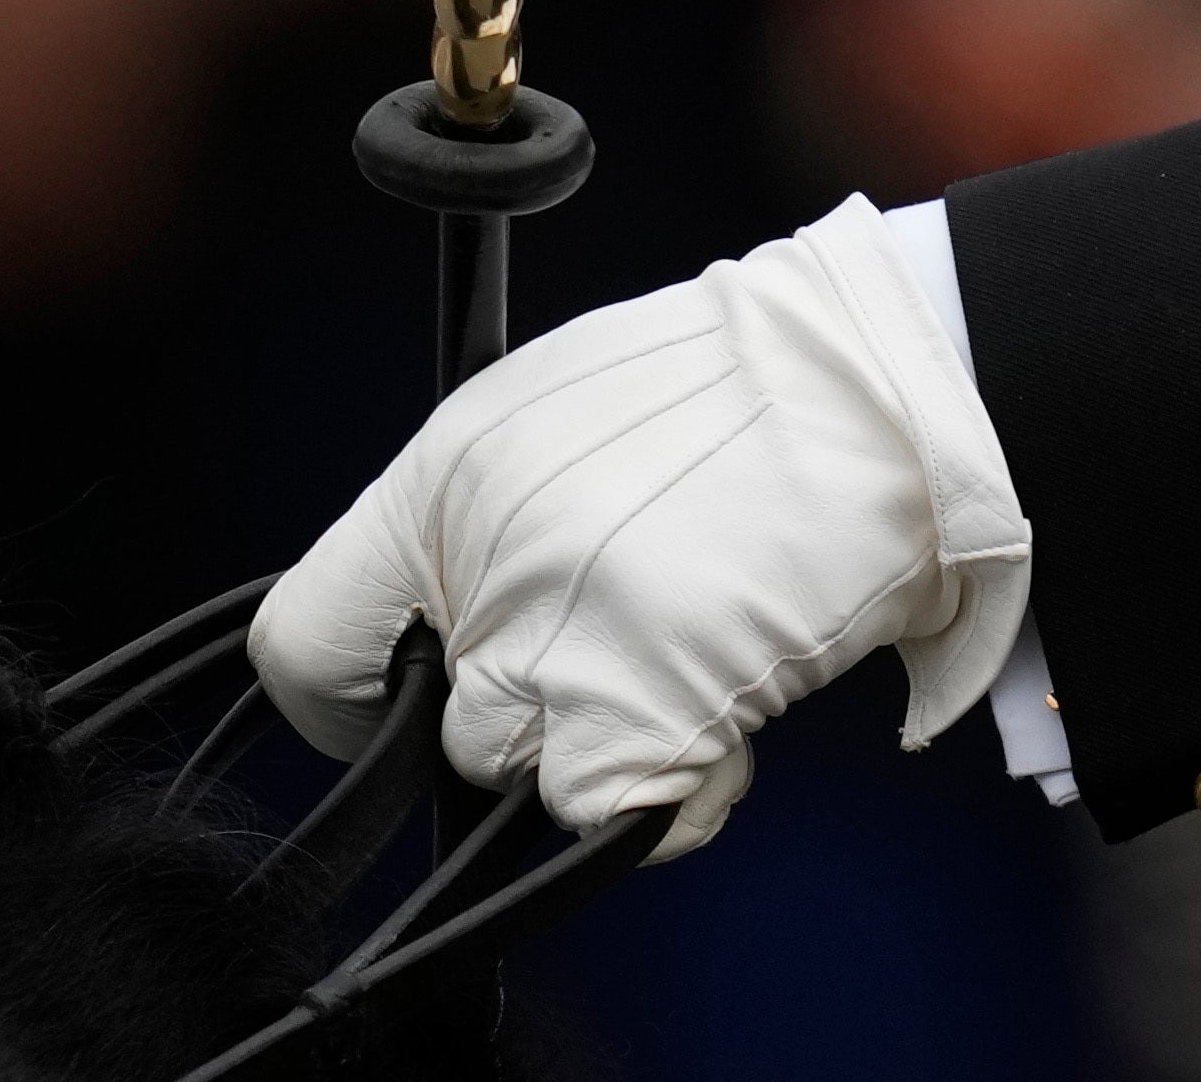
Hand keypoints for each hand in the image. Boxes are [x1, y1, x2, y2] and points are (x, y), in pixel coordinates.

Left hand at [254, 196, 1030, 841]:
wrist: (897, 377)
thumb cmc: (758, 388)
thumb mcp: (568, 404)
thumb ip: (487, 514)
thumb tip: (451, 615)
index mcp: (448, 472)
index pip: (303, 644)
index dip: (355, 696)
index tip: (414, 699)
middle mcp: (483, 553)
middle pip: (436, 730)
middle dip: (523, 709)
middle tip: (621, 646)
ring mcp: (558, 632)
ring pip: (520, 772)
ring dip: (601, 745)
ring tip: (693, 668)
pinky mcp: (641, 702)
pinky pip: (608, 824)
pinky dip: (675, 799)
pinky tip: (728, 721)